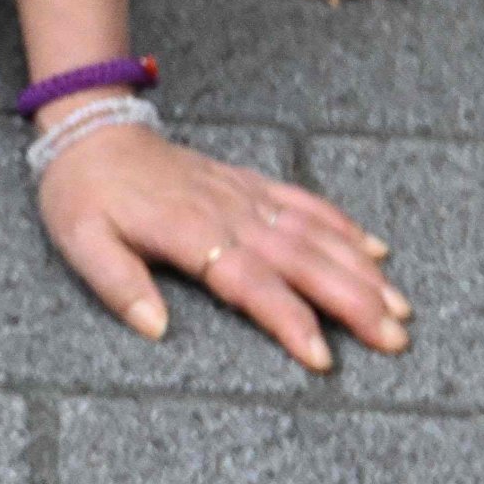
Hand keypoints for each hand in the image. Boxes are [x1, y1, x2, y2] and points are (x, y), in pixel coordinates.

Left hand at [36, 113, 407, 374]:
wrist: (91, 127)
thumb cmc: (84, 194)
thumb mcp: (82, 241)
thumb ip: (119, 283)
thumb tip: (156, 328)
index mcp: (189, 233)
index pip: (251, 283)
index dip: (290, 319)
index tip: (323, 356)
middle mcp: (227, 213)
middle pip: (301, 260)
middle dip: (354, 301)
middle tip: (395, 338)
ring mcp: (243, 196)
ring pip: (314, 233)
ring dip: (361, 269)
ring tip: (401, 306)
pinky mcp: (248, 184)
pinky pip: (304, 202)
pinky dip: (343, 225)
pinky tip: (376, 249)